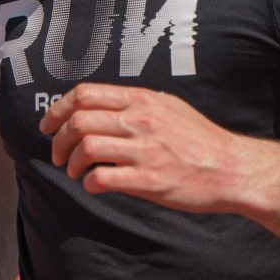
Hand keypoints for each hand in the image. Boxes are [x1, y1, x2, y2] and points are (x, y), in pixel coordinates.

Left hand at [39, 83, 248, 212]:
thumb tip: (102, 107)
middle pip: (79, 121)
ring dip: (72, 163)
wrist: (231, 168)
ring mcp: (146, 150)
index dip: (57, 110)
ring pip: (87, 148)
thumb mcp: (170, 107)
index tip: (48, 126)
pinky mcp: (150, 180)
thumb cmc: (200, 139)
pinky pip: (103, 179)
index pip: (84, 94)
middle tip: (59, 156)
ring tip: (76, 172)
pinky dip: (89, 183)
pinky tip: (94, 185)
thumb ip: (136, 104)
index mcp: (143, 100)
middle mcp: (141, 120)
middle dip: (58, 141)